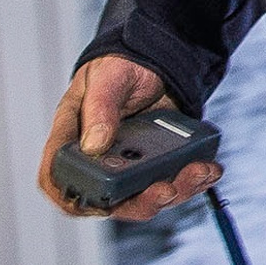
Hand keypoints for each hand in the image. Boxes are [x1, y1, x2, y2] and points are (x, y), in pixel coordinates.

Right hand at [40, 56, 220, 222]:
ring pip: (145, 195)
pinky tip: (209, 168)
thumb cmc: (119, 67)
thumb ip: (100, 108)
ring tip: (197, 173)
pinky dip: (192, 179)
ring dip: (174, 191)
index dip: (71, 198)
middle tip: (164, 190)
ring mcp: (128, 166)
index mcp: (72, 138)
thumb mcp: (108, 78)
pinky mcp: (156, 165)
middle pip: (109, 198)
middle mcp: (99, 160)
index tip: (99, 203)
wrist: (155, 61)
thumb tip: (95, 145)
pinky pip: (172, 181)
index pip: (56, 178)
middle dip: (140, 202)